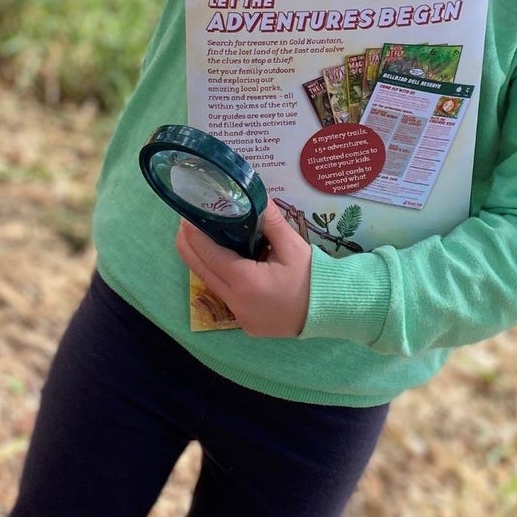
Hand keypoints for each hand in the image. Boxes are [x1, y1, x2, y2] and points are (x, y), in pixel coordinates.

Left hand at [176, 204, 311, 338]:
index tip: (186, 217)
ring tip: (202, 239)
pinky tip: (224, 262)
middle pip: (201, 271)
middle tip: (185, 224)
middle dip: (189, 246)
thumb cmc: (313, 278)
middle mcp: (237, 302)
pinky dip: (220, 277)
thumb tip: (255, 193)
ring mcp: (239, 316)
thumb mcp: (293, 246)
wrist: (331, 311)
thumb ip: (270, 220)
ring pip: (211, 285)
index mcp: (247, 282)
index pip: (210, 255)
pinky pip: (225, 296)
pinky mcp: (245, 323)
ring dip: (204, 262)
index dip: (195, 235)